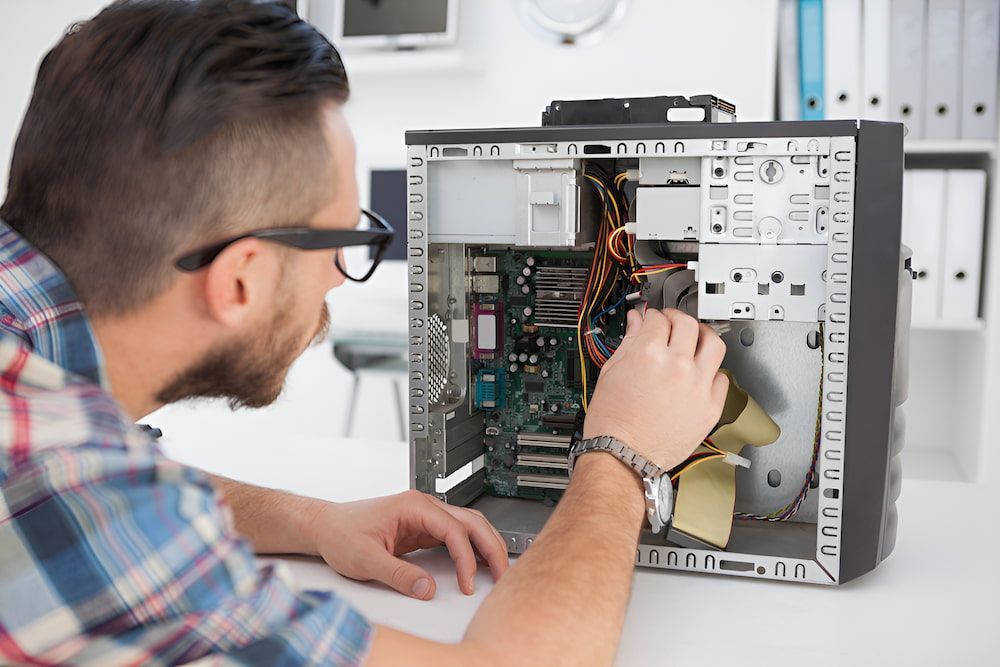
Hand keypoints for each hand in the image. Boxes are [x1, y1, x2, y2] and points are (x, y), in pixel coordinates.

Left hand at [308, 490, 508, 599]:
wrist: (326, 526)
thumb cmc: (341, 533)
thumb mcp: (366, 559)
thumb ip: (398, 574)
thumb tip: (427, 589)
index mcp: (413, 506)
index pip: (453, 530)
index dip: (465, 559)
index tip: (467, 584)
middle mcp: (424, 506)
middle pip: (471, 522)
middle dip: (491, 547)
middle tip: (503, 574)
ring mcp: (425, 516)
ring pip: (468, 526)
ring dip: (485, 546)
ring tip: (497, 570)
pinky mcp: (422, 528)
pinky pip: (455, 536)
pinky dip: (471, 550)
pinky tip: (477, 565)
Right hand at [583, 307, 728, 470]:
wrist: (623, 455)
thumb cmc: (613, 422)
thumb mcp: (611, 373)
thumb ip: (628, 343)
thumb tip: (637, 323)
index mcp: (648, 354)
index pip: (657, 319)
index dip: (652, 316)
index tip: (652, 321)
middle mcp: (676, 365)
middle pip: (687, 324)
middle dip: (676, 319)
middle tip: (671, 324)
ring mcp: (697, 385)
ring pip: (713, 344)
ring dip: (703, 336)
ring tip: (695, 339)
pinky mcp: (710, 406)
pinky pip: (722, 378)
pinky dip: (712, 372)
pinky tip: (701, 373)